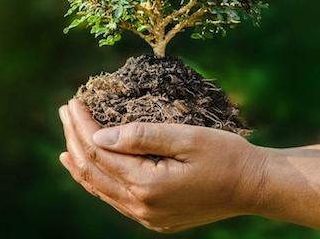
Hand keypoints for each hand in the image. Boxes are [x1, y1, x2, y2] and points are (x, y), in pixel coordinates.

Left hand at [58, 99, 268, 232]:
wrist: (255, 187)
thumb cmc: (226, 155)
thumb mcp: (186, 137)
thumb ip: (141, 136)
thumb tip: (98, 136)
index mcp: (148, 185)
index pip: (99, 152)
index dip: (82, 125)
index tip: (73, 101)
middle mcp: (142, 207)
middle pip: (93, 172)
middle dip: (75, 139)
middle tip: (65, 111)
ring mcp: (147, 217)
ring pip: (100, 188)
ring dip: (81, 161)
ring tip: (67, 139)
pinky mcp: (155, 218)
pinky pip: (115, 198)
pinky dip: (98, 180)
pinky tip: (90, 167)